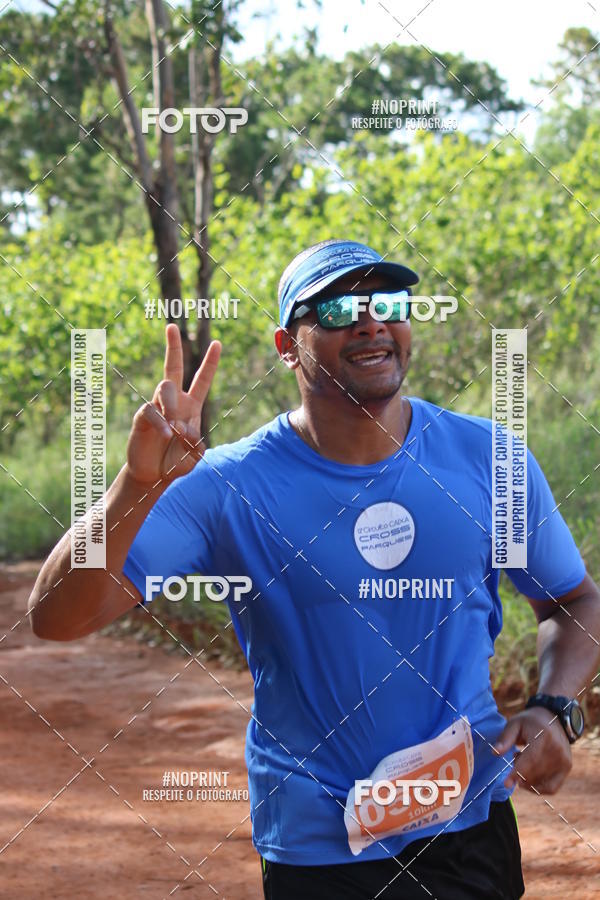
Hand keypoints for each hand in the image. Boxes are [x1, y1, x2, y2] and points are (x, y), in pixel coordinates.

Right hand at [126, 324, 220, 484]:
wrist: (153, 475)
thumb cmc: (176, 463)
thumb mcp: (194, 456)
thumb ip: (196, 444)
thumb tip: (182, 427)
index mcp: (191, 407)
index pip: (202, 380)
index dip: (210, 363)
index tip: (217, 343)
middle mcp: (174, 402)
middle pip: (172, 368)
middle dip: (172, 346)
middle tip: (171, 326)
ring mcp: (156, 407)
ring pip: (165, 388)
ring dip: (172, 408)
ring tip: (174, 431)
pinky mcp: (143, 417)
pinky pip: (151, 411)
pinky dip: (161, 423)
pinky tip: (165, 435)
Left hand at [494, 706, 571, 793]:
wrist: (554, 717)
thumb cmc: (530, 721)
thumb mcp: (514, 723)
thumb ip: (505, 738)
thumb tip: (494, 753)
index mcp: (544, 736)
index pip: (531, 759)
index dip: (518, 772)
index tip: (506, 784)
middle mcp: (557, 750)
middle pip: (535, 773)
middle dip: (519, 772)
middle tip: (516, 756)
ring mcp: (564, 760)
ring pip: (541, 782)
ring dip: (527, 778)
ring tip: (525, 760)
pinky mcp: (567, 768)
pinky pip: (552, 788)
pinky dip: (538, 788)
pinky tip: (530, 777)